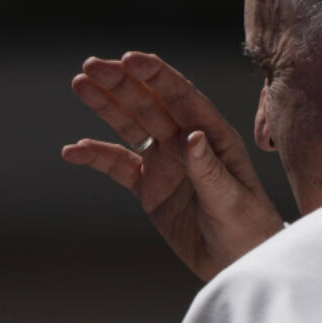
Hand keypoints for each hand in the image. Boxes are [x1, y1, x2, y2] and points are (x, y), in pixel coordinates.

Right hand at [62, 51, 283, 280]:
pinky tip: (74, 151)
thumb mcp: (232, 201)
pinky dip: (95, 156)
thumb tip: (191, 136)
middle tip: (91, 65)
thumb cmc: (248, 230)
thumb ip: (209, 170)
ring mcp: (165, 161)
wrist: (238, 263)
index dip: (156, 76)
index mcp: (213, 135)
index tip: (129, 59)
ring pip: (130, 124)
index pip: (182, 97)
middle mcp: (186, 141)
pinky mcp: (148, 186)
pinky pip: (117, 165)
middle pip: (149, 103)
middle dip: (121, 82)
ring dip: (105, 105)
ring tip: (79, 83)